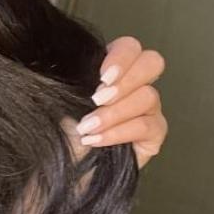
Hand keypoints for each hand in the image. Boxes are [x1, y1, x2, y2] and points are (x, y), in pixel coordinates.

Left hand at [71, 36, 166, 169]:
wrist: (59, 166)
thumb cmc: (59, 129)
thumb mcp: (63, 97)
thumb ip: (79, 76)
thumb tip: (81, 66)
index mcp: (112, 67)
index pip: (130, 47)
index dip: (121, 57)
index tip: (101, 77)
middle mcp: (135, 84)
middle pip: (152, 62)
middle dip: (126, 80)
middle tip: (98, 99)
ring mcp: (148, 108)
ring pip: (148, 96)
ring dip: (113, 112)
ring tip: (87, 127)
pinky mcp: (154, 134)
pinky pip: (146, 126)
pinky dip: (118, 132)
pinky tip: (96, 140)